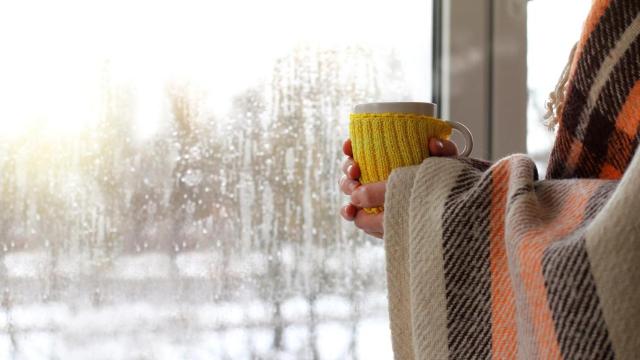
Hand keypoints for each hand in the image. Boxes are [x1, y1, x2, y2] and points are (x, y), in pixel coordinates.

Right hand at [339, 138, 458, 237]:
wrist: (451, 211)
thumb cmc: (445, 181)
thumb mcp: (448, 164)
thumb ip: (445, 150)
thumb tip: (433, 143)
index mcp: (387, 156)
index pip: (362, 147)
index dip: (351, 145)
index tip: (350, 147)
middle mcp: (375, 174)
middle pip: (351, 168)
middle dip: (348, 168)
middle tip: (356, 171)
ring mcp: (372, 196)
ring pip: (349, 189)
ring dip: (347, 188)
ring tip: (354, 192)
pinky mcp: (372, 216)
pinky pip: (355, 214)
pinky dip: (349, 212)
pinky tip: (352, 212)